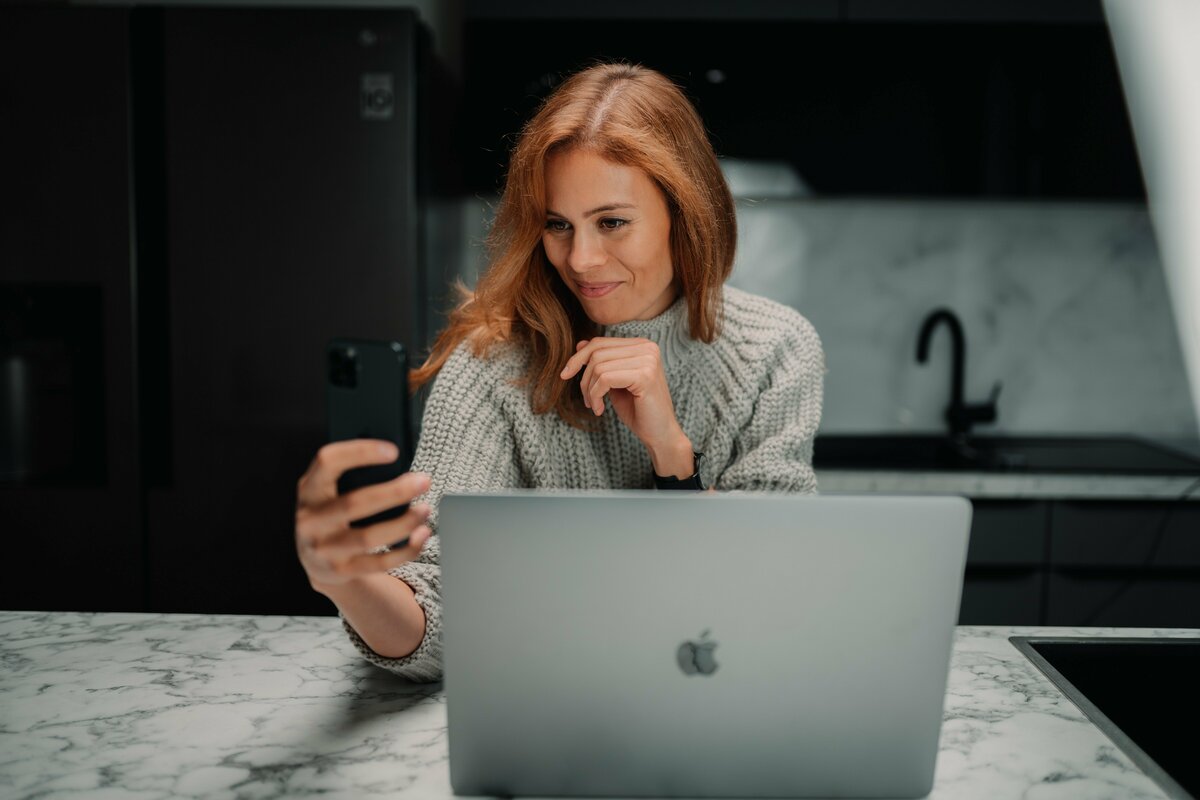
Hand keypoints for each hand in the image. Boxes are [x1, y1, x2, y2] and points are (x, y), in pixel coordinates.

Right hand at [295, 439, 432, 590]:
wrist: (315, 560)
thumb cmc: (333, 512)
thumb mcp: (330, 490)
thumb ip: (352, 475)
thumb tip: (399, 465)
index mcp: (309, 489)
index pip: (327, 462)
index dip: (359, 452)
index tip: (393, 451)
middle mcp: (310, 520)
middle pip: (354, 503)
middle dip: (394, 492)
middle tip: (424, 481)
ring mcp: (323, 549)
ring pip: (368, 537)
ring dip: (403, 523)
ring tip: (425, 509)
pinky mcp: (341, 571)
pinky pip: (380, 563)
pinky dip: (406, 549)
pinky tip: (422, 535)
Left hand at [560, 337, 690, 470]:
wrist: (660, 434)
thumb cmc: (638, 409)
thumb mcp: (615, 382)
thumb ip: (602, 363)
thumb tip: (580, 344)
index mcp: (642, 345)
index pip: (600, 343)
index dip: (578, 358)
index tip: (565, 375)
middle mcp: (648, 347)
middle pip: (596, 353)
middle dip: (584, 378)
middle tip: (586, 400)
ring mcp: (648, 360)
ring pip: (598, 366)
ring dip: (589, 391)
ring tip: (595, 406)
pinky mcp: (645, 375)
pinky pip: (605, 379)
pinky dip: (596, 396)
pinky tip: (600, 410)